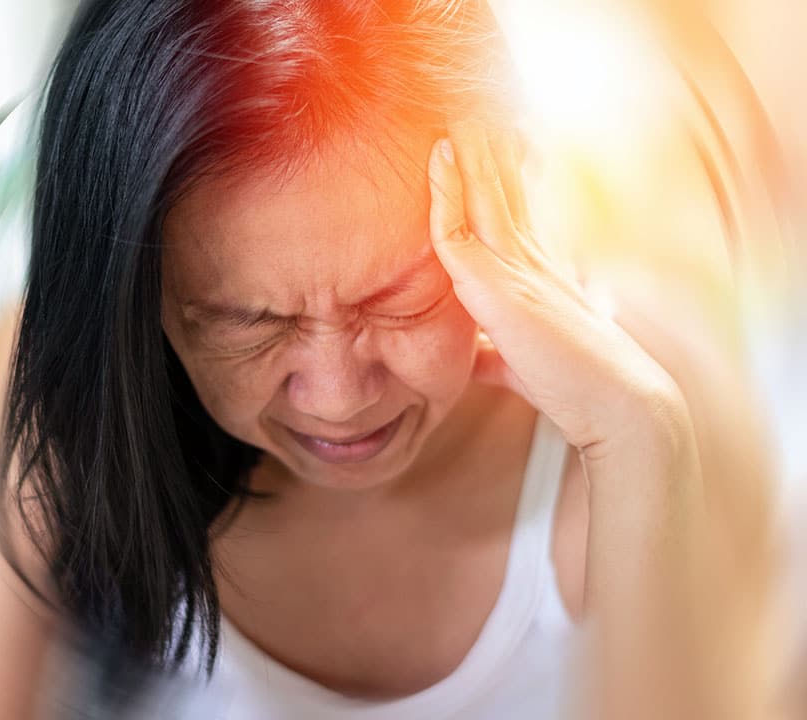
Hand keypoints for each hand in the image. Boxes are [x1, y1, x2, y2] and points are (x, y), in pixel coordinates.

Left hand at [427, 121, 690, 460]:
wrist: (614, 404)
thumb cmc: (572, 386)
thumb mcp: (519, 364)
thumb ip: (491, 353)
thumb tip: (473, 358)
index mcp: (534, 275)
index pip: (508, 213)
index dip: (492, 178)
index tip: (476, 148)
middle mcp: (528, 261)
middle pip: (499, 193)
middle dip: (481, 153)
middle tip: (466, 111)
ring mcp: (517, 269)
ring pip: (482, 198)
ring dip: (466, 156)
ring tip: (450, 116)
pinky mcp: (501, 287)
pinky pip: (458, 233)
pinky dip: (445, 196)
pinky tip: (437, 165)